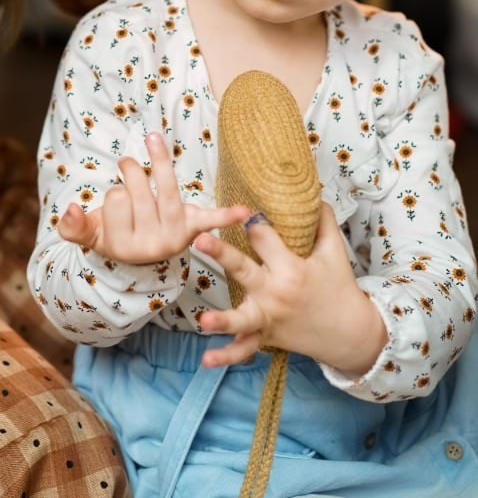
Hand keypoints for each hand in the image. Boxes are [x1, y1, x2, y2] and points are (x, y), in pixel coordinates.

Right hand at [58, 131, 249, 263]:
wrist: (137, 251)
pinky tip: (244, 212)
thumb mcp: (89, 234)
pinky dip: (227, 214)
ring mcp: (176, 235)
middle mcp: (154, 245)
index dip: (115, 192)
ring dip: (158, 161)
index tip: (117, 205)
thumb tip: (68, 210)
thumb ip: (72, 226)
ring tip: (152, 145)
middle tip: (129, 170)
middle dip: (131, 171)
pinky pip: (210, 218)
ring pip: (164, 184)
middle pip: (138, 187)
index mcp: (126, 248)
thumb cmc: (111, 232)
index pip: (117, 197)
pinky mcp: (193, 225)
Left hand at [193, 203, 387, 374]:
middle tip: (200, 239)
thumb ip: (323, 221)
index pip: (264, 237)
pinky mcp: (266, 337)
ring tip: (202, 319)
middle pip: (245, 270)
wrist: (352, 334)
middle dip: (222, 254)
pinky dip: (226, 357)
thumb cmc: (340, 287)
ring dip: (222, 319)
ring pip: (241, 319)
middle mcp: (277, 293)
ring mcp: (269, 318)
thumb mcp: (335, 252)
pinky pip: (244, 349)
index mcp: (292, 268)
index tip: (239, 208)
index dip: (251, 220)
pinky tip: (206, 360)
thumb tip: (313, 193)